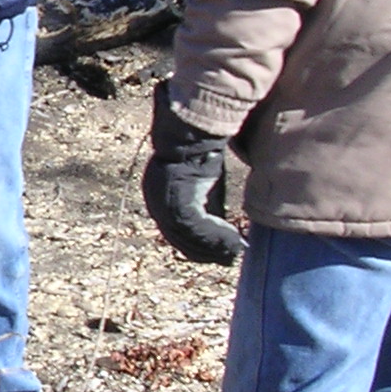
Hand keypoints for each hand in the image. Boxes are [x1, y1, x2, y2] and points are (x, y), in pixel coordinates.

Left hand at [141, 81, 244, 264]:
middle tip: (229, 258)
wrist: (196, 133)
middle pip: (179, 238)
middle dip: (205, 251)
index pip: (174, 233)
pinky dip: (215, 236)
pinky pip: (195, 226)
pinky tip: (234, 239)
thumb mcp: (205, 188)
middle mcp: (155, 202)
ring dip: (214, 246)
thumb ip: (210, 210)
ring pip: (188, 236)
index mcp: (158, 199)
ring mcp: (163, 201)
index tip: (217, 256)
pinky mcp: (176, 198)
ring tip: (235, 251)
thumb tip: (226, 233)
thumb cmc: (203, 157)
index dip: (197, 247)